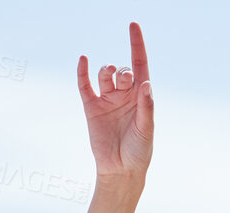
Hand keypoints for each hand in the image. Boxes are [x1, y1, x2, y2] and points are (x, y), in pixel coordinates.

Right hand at [77, 22, 153, 181]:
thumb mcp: (146, 128)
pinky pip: (85, 86)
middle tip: (123, 80)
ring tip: (108, 77)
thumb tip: (145, 83)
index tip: (133, 25)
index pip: (139, 64)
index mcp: (141, 96)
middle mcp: (124, 94)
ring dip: (106, 71)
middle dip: (121, 70)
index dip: (136, 44)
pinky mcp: (91, 108)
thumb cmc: (139, 150)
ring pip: (104, 75)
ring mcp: (107, 100)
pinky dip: (82, 72)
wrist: (121, 170)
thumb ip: (146, 106)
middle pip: (121, 70)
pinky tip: (83, 60)